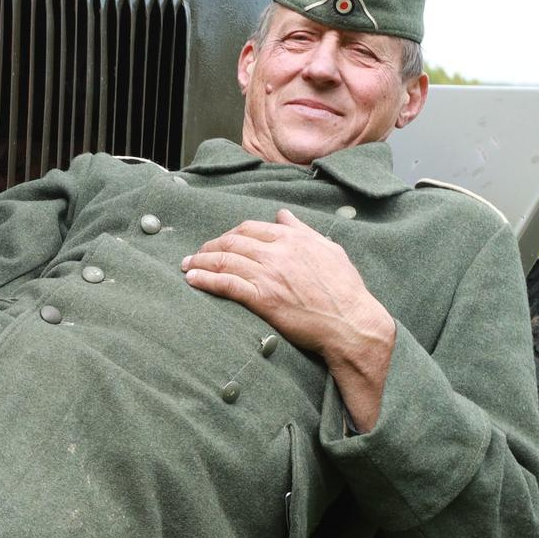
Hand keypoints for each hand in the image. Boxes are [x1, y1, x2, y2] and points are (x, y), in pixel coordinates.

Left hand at [183, 208, 396, 427]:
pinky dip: (205, 279)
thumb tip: (283, 215)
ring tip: (187, 266)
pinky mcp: (263, 298)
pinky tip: (192, 280)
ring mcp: (269, 275)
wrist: (351, 323)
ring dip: (200, 262)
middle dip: (209, 247)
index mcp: (293, 239)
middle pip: (232, 242)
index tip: (219, 242)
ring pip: (225, 261)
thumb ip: (302, 230)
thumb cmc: (345, 290)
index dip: (229, 234)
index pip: (250, 228)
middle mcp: (278, 253)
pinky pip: (226, 284)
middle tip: (195, 255)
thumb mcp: (329, 250)